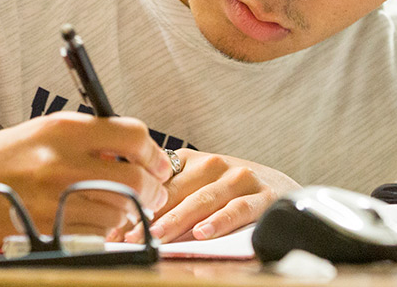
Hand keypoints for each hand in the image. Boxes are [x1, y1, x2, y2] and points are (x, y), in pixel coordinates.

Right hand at [0, 113, 172, 244]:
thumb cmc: (8, 155)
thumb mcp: (49, 132)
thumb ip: (93, 139)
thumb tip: (141, 156)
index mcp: (66, 128)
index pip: (133, 135)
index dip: (156, 154)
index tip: (159, 166)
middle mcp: (61, 160)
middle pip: (134, 178)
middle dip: (152, 190)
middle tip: (153, 194)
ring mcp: (52, 196)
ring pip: (118, 210)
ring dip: (127, 213)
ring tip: (118, 207)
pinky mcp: (44, 226)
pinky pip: (95, 233)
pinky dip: (103, 230)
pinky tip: (94, 221)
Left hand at [124, 149, 298, 242]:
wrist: (278, 187)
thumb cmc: (227, 192)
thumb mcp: (196, 185)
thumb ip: (166, 198)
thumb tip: (121, 224)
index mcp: (192, 161)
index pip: (158, 183)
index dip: (136, 205)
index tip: (117, 228)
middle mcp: (215, 165)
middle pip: (177, 191)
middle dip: (152, 216)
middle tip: (131, 236)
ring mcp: (239, 179)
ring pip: (204, 199)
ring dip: (179, 219)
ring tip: (159, 234)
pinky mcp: (262, 196)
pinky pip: (238, 210)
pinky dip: (220, 222)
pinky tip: (203, 233)